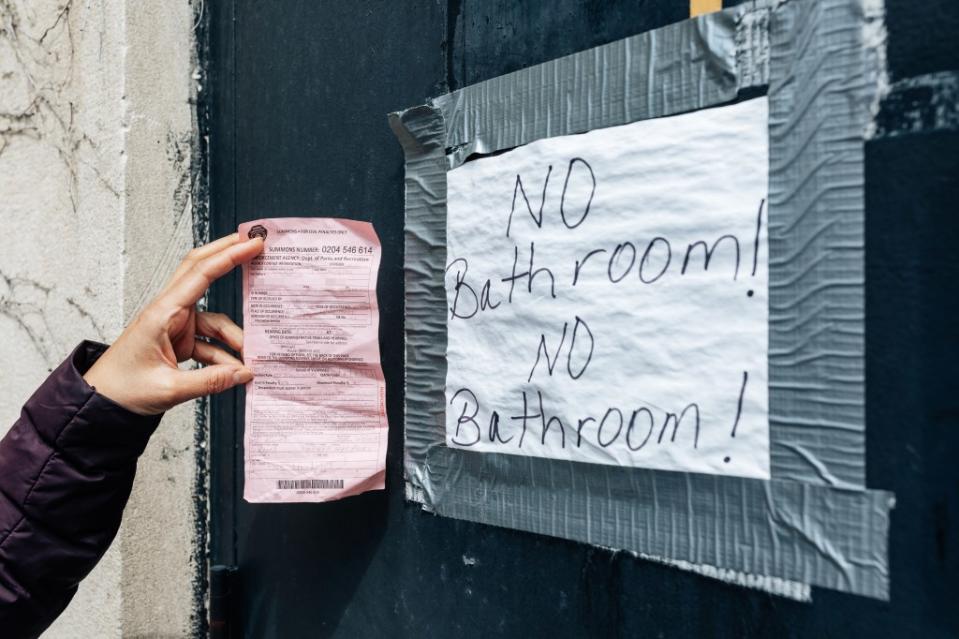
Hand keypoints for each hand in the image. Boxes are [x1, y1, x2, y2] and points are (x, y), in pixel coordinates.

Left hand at [83, 233, 263, 414]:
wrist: (99, 402)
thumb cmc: (121, 388)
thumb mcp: (168, 388)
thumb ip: (211, 380)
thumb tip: (243, 373)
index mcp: (162, 313)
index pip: (199, 274)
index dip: (229, 256)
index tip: (252, 244)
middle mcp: (169, 312)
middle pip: (202, 273)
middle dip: (229, 257)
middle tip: (257, 248)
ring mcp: (175, 326)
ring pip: (216, 320)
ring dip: (234, 338)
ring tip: (249, 359)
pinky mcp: (180, 340)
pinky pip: (211, 342)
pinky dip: (225, 356)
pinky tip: (235, 370)